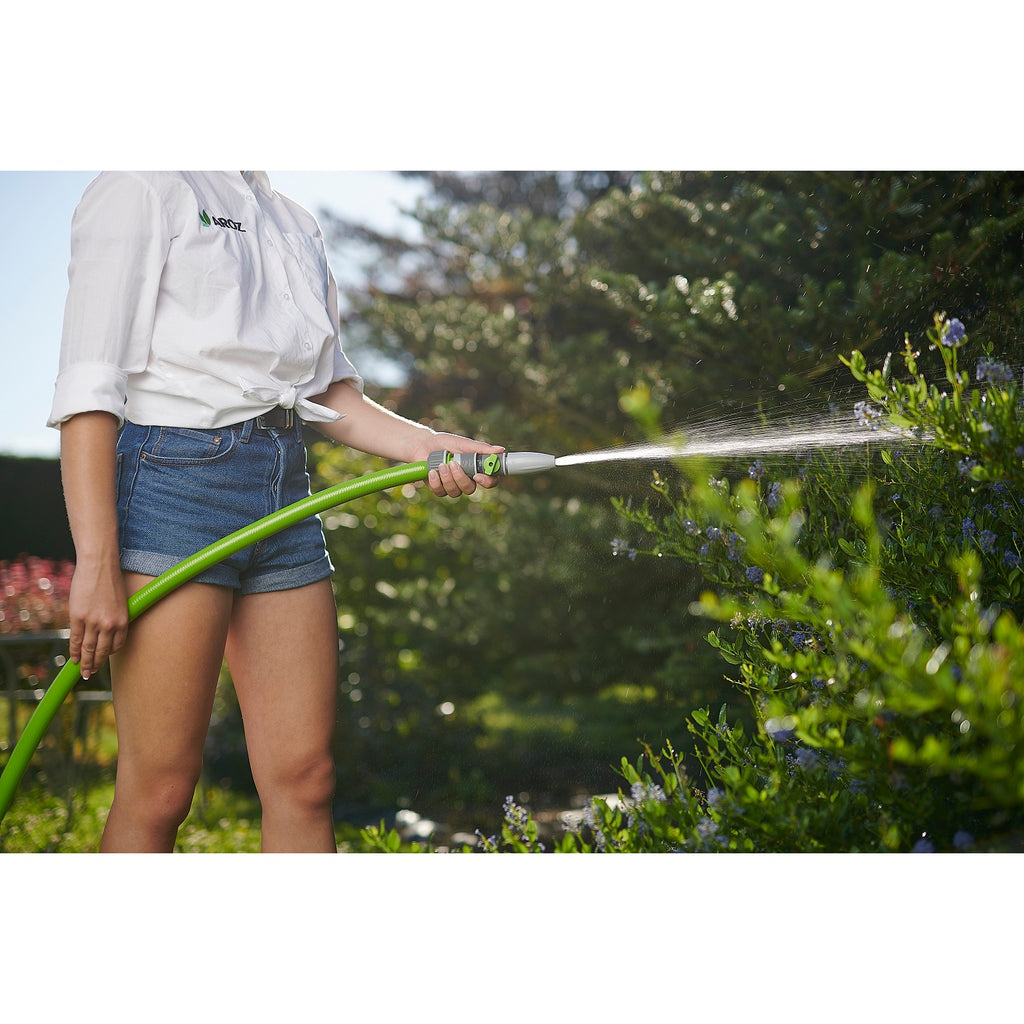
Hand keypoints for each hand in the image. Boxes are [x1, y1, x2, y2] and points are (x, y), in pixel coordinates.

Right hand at [68, 558, 128, 679]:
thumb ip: (114, 617)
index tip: (105, 658)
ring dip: (85, 662)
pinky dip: (74, 651)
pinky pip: (76, 640)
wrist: (99, 565)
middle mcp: (110, 624)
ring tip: (83, 672)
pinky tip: (74, 659)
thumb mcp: (119, 601)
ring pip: (89, 649)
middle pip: (103, 651)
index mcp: (123, 621)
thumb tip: (105, 630)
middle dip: (97, 664)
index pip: (118, 645)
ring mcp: (93, 622)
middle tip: (91, 673)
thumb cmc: (109, 580)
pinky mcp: (78, 617)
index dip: (110, 653)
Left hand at [422, 433, 504, 497]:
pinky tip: (432, 471)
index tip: (478, 476)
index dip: (488, 482)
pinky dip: (436, 481)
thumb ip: (481, 449)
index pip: (490, 481)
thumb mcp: (464, 443)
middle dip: (460, 478)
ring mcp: (452, 486)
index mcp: (476, 469)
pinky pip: (440, 492)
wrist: (423, 445)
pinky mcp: (439, 489)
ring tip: (441, 464)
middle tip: (453, 464)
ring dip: (447, 478)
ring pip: (455, 492)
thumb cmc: (446, 443)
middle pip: (470, 489)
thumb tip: (500, 450)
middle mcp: (467, 480)